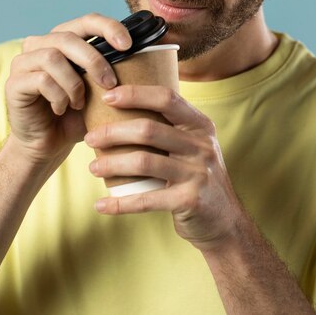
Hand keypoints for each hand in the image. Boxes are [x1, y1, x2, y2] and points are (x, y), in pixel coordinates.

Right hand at [5, 13, 131, 163]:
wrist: (48, 146)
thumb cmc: (78, 116)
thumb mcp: (102, 91)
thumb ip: (118, 72)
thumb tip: (156, 58)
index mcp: (65, 40)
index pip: (87, 20)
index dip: (108, 27)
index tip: (128, 44)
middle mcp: (40, 44)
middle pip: (68, 36)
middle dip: (94, 59)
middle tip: (110, 83)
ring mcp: (23, 61)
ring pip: (53, 56)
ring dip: (74, 82)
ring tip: (81, 103)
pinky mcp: (14, 82)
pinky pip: (41, 79)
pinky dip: (59, 95)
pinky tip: (62, 109)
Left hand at [85, 85, 239, 251]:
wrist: (226, 221)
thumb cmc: (197, 176)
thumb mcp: (194, 145)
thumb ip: (170, 127)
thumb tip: (125, 105)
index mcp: (200, 125)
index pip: (166, 98)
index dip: (135, 94)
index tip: (107, 96)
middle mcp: (202, 145)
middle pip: (149, 130)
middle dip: (113, 132)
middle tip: (90, 138)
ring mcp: (198, 173)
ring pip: (144, 162)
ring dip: (112, 164)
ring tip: (92, 168)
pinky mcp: (190, 201)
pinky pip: (146, 200)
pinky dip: (120, 203)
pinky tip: (101, 204)